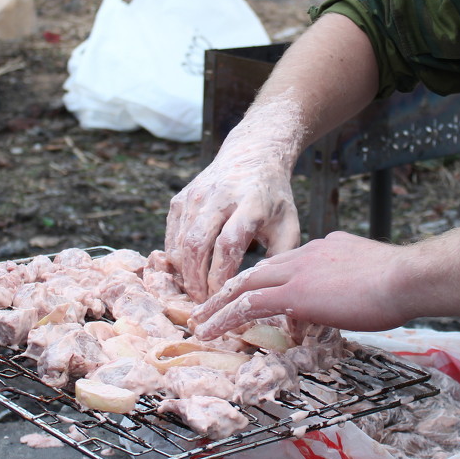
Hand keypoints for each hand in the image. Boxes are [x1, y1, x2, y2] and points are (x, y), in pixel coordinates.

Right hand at [166, 142, 301, 302]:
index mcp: (250, 203)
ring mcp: (195, 196)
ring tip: (197, 292)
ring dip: (185, 273)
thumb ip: (281, 257)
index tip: (224, 297)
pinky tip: (188, 273)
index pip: (228, 244)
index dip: (221, 275)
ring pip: (180, 243)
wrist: (251, 155)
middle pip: (197, 245)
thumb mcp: (288, 223)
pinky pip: (171, 236)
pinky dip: (176, 259)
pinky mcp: (180, 199)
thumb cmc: (273, 197)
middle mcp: (219, 197)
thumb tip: (268, 294)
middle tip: (204, 303)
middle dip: (197, 281)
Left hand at [188, 231, 408, 338]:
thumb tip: (340, 298)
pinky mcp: (295, 293)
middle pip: (257, 270)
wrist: (406, 277)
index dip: (264, 279)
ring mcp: (298, 271)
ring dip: (220, 303)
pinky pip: (251, 305)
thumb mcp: (369, 275)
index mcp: (323, 247)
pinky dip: (227, 317)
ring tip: (202, 322)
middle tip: (209, 304)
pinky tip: (213, 330)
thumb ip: (348, 281)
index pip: (285, 264)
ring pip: (246, 284)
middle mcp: (305, 253)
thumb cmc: (401, 281)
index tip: (252, 292)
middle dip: (231, 287)